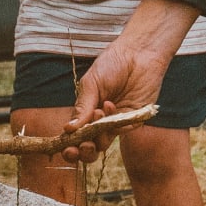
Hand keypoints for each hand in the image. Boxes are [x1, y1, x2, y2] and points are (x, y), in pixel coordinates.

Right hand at [62, 44, 167, 163]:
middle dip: (84, 151)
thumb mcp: (91, 84)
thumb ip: (82, 107)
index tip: (66, 149)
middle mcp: (100, 121)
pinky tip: (110, 105)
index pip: (75, 136)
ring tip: (97, 113)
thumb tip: (67, 129)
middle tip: (81, 146)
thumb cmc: (112, 64)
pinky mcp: (134, 120)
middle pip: (90, 146)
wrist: (139, 54)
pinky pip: (122, 131)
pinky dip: (114, 123)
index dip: (69, 146)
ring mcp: (117, 122)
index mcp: (86, 112)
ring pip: (105, 143)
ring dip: (98, 137)